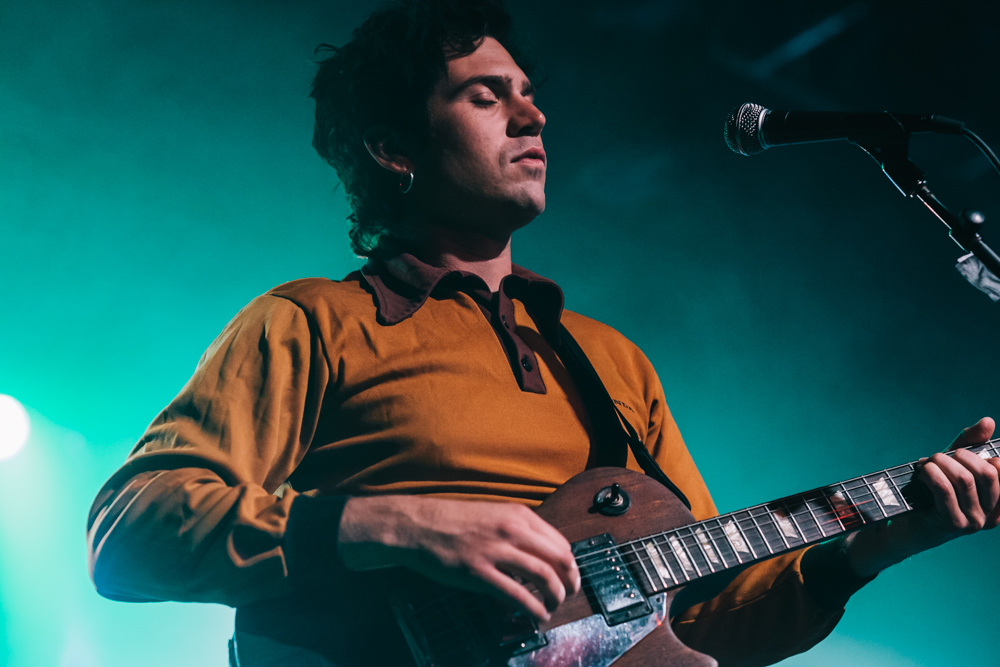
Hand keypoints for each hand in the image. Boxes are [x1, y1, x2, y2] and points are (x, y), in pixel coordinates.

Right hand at [337, 496, 580, 621]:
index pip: (560, 542)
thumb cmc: (452, 521)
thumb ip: (517, 530)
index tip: (570, 576)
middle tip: (569, 595)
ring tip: (553, 607)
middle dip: (570, 582)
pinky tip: (536, 615)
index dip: (570, 564)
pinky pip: (518, 595)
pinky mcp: (480, 572)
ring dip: (555, 597)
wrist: (418, 524)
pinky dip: (533, 608)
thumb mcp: (492, 514)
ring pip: (544, 577)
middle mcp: (512, 530)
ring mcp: (496, 551)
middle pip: (559, 559)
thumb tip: (538, 554)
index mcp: (518, 515)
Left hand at [846, 417, 998, 577]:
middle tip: (938, 457)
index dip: (981, 453)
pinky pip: (946, 490)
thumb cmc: (930, 490)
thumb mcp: (952, 463)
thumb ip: (971, 443)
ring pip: (965, 479)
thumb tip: (988, 421)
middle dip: (960, 456)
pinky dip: (931, 474)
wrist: (902, 523)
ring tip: (926, 465)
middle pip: (988, 473)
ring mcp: (975, 522)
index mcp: (999, 501)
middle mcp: (993, 515)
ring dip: (940, 464)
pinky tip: (922, 472)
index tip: (959, 454)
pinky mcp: (953, 524)